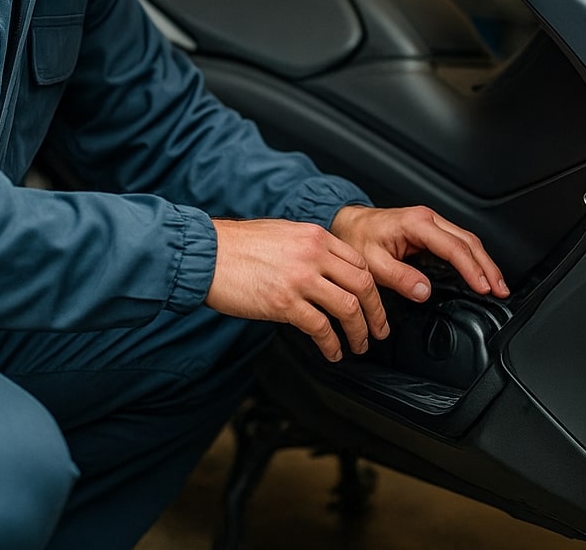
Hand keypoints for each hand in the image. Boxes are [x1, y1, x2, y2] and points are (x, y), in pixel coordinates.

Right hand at [205, 217, 388, 361]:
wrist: (206, 253)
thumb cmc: (237, 245)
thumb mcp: (283, 233)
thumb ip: (309, 247)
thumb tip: (326, 267)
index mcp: (315, 235)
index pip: (360, 262)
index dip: (372, 287)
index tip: (374, 304)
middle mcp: (313, 254)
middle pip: (363, 284)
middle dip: (376, 313)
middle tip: (378, 330)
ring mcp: (300, 278)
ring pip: (348, 308)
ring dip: (359, 332)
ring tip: (359, 345)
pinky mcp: (284, 302)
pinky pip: (320, 327)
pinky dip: (331, 344)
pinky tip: (332, 352)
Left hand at [330, 204, 508, 304]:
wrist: (348, 224)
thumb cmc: (357, 238)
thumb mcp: (372, 262)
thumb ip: (399, 277)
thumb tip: (424, 290)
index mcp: (416, 223)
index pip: (454, 247)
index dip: (472, 269)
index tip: (483, 287)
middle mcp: (428, 219)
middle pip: (469, 241)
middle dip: (488, 267)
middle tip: (500, 290)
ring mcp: (432, 223)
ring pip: (468, 241)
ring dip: (484, 263)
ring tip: (497, 285)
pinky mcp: (432, 230)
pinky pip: (459, 243)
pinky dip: (474, 259)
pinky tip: (480, 273)